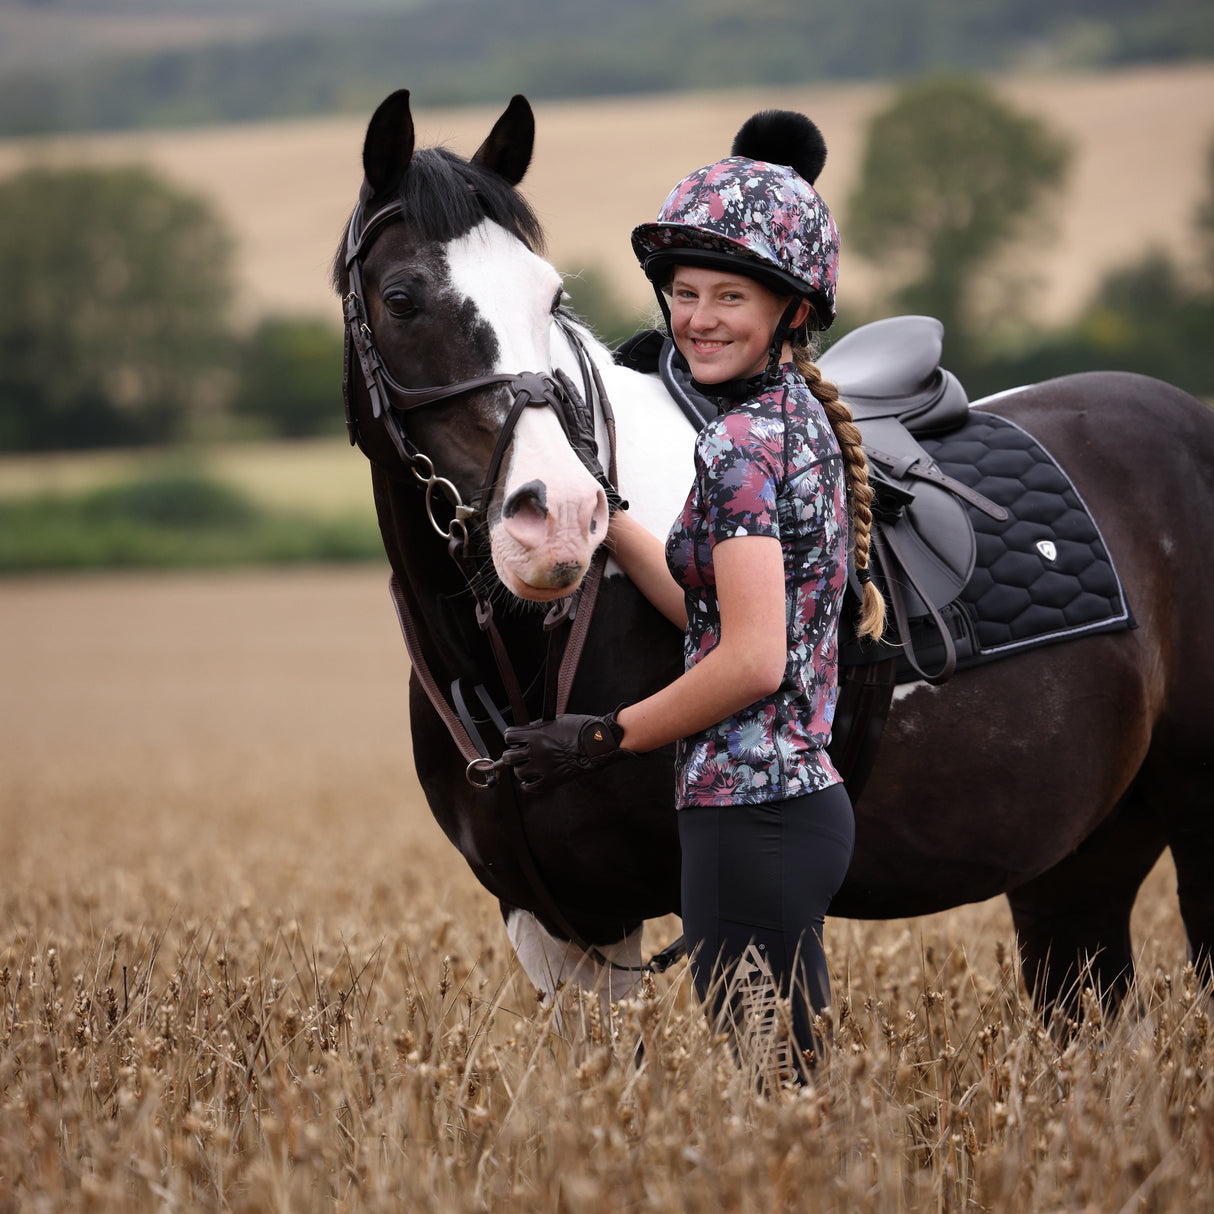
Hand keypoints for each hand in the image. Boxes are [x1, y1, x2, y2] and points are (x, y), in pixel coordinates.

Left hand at [501, 709, 631, 791]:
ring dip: (522, 769)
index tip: (515, 740)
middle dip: (512, 755)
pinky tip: (534, 778)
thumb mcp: (555, 721)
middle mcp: (536, 751)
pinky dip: (529, 784)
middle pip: (508, 757)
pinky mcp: (551, 781)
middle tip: (519, 755)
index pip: (509, 736)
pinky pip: (529, 787)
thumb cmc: (580, 729)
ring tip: (531, 766)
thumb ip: (537, 727)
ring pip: (518, 773)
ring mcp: (542, 768)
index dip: (512, 738)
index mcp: (536, 734)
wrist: (597, 743)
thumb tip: (524, 733)